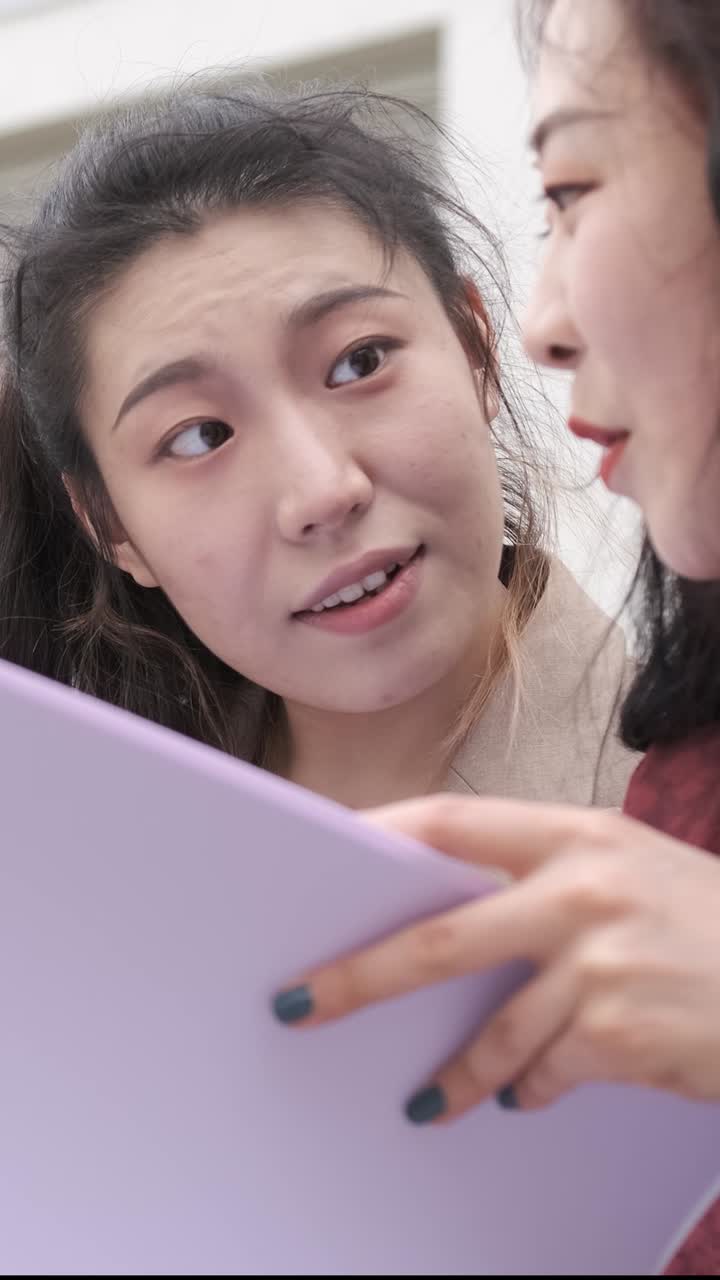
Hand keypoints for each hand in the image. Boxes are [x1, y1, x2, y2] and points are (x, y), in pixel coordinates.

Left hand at [273, 796, 719, 1121]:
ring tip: (429, 1101)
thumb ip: (549, 882)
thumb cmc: (707, 921)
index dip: (378, 836)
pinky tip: (530, 1095)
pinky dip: (529, 1089)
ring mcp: (599, 961)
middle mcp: (581, 888)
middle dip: (361, 975)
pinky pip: (543, 1072)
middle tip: (301, 1003)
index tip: (321, 856)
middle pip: (439, 935)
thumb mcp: (631, 869)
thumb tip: (451, 918)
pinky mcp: (617, 1031)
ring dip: (456, 1074)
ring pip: (492, 1029)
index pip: (450, 823)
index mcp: (577, 833)